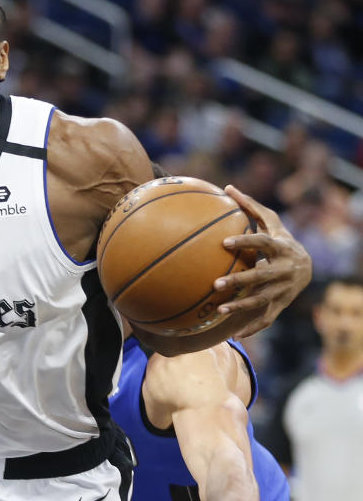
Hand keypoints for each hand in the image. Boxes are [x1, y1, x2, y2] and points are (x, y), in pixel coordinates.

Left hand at [212, 185, 311, 336]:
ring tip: (219, 309)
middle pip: (261, 277)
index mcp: (281, 248)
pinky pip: (267, 318)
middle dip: (239, 281)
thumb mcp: (271, 222)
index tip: (224, 242)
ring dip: (241, 306)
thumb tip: (227, 187)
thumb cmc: (280, 239)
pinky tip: (235, 334)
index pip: (262, 243)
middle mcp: (284, 270)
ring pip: (262, 300)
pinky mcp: (281, 304)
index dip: (245, 242)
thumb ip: (250, 207)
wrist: (306, 267)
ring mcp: (284, 290)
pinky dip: (252, 327)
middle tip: (216, 284)